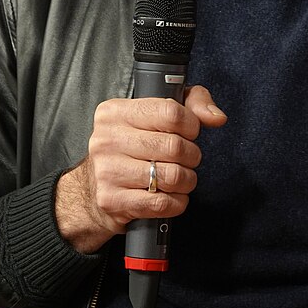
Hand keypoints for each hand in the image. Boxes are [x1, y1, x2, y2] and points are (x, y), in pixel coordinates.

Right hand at [55, 85, 226, 252]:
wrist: (91, 190)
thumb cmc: (132, 146)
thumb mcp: (155, 113)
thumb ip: (192, 103)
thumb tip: (217, 117)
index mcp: (116, 111)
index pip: (170, 112)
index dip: (191, 125)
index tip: (190, 132)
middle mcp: (107, 138)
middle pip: (174, 146)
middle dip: (192, 155)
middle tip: (188, 158)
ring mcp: (107, 170)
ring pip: (172, 176)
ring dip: (187, 180)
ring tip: (181, 177)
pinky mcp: (112, 200)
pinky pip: (162, 203)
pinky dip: (177, 202)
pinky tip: (171, 195)